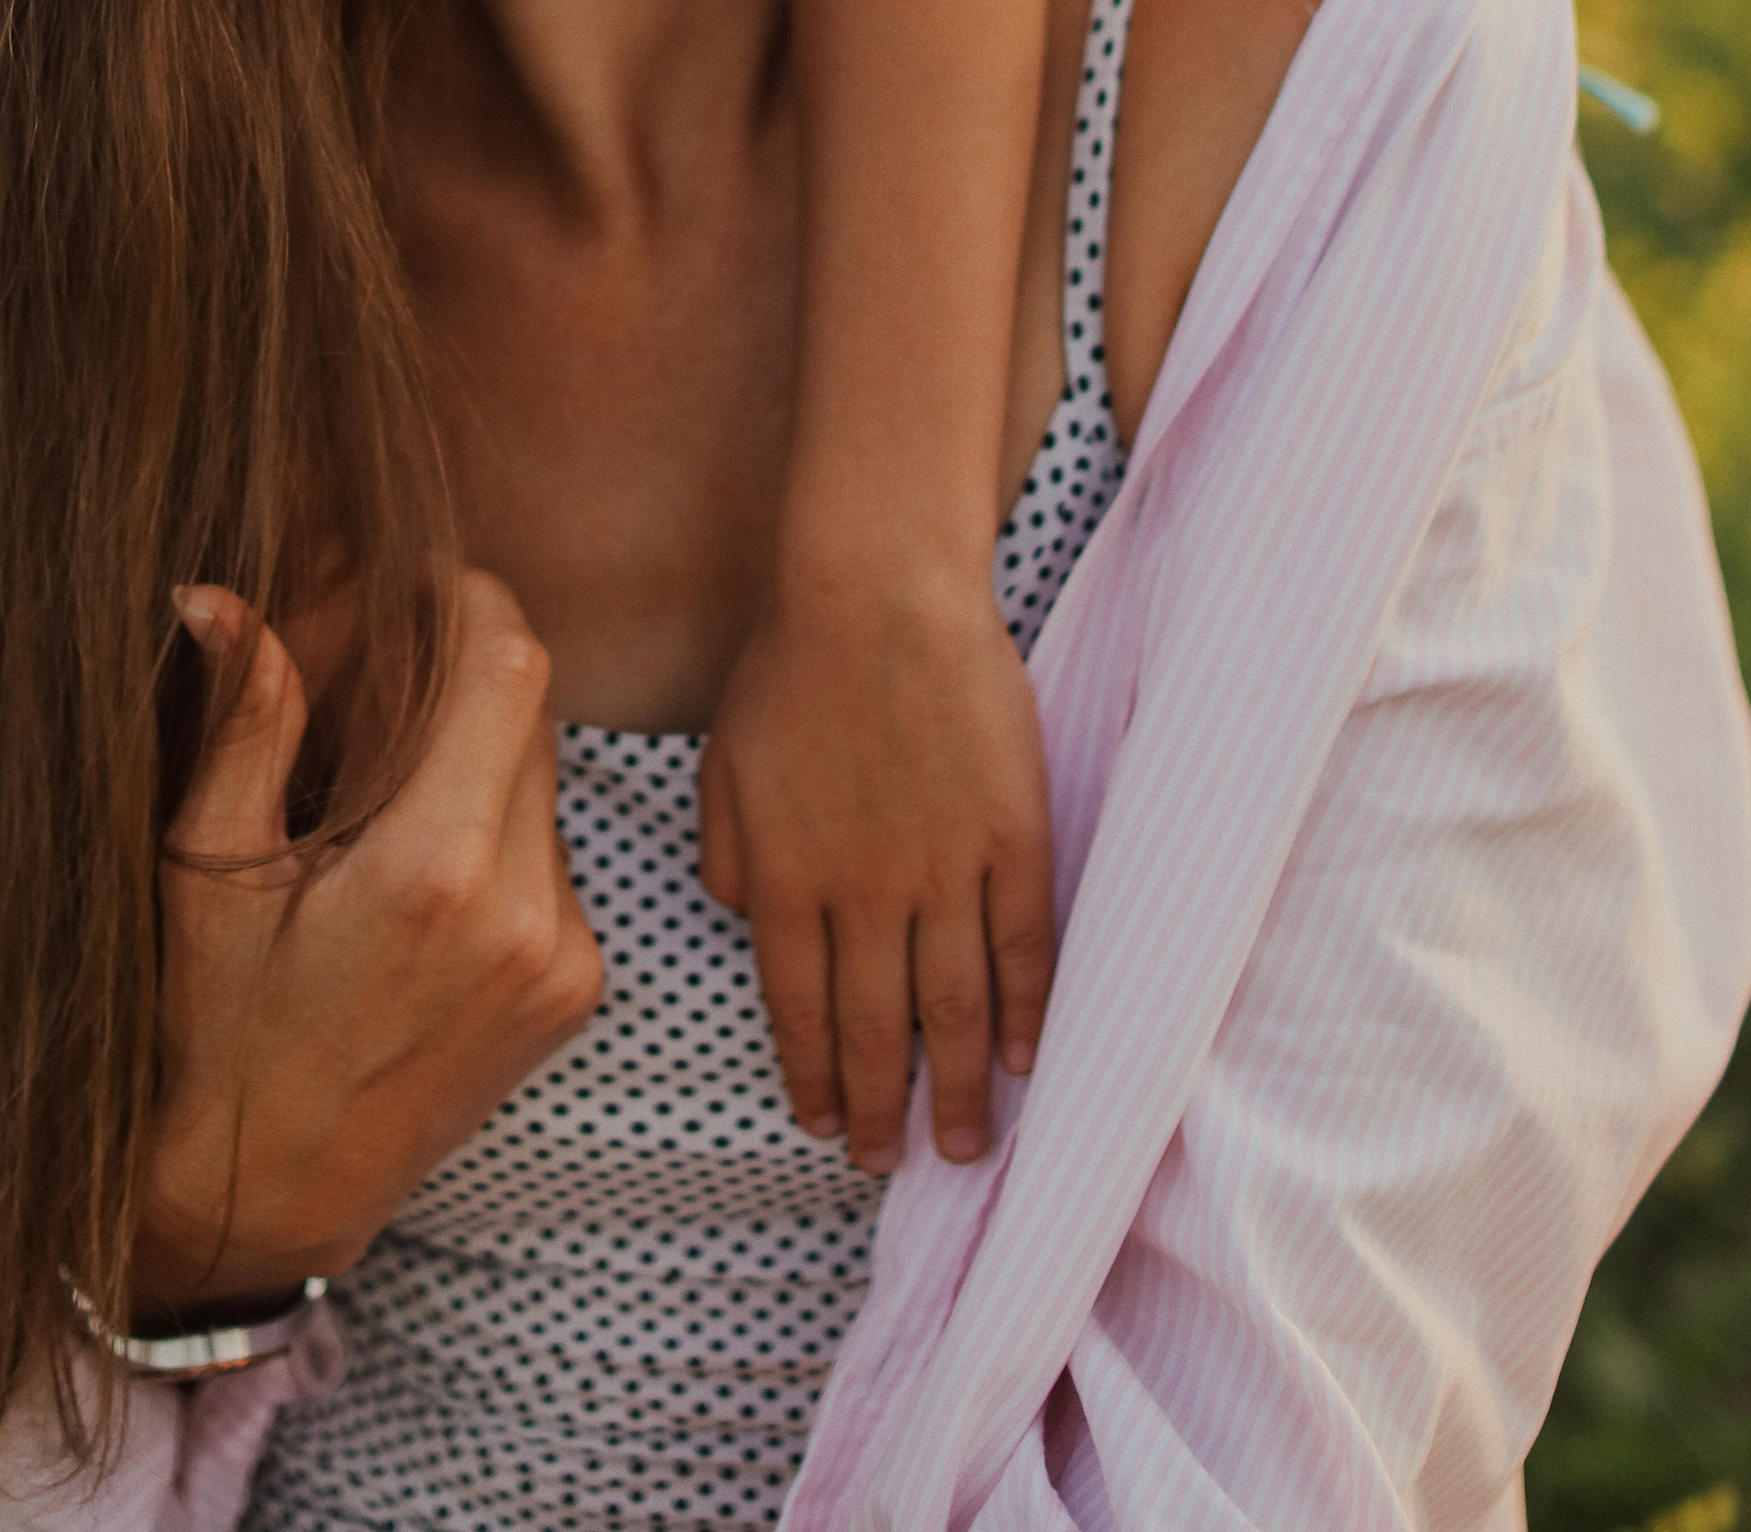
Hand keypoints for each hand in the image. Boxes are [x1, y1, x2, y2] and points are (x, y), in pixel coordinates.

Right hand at [130, 568, 602, 1316]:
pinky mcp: (577, 993)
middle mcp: (527, 914)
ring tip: (382, 791)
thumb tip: (219, 595)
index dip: (466, 596)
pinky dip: (499, 828)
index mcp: (435, 871)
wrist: (264, 1201)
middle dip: (462, 670)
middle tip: (377, 675)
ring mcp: (565, 960)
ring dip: (482, 752)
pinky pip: (555, 855)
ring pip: (548, 780)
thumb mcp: (204, 874)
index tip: (411, 581)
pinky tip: (417, 869)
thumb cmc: (211, 1034)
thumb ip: (241, 723)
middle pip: (533, 711)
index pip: (509, 664)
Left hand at [698, 570, 1055, 1176]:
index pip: (800, 1009)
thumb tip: (745, 921)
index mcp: (789, 880)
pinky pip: (1024, 946)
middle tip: (888, 1162)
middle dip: (881, 1108)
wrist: (877, 587)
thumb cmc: (790, 660)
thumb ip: (730, 855)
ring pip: (956, 1008)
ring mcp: (945, 868)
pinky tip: (1027, 1060)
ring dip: (959, 1089)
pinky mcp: (1012, 836)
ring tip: (964, 1146)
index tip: (824, 1123)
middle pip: (876, 1028)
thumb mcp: (723, 761)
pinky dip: (1027, 1012)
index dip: (813, 1075)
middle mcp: (866, 893)